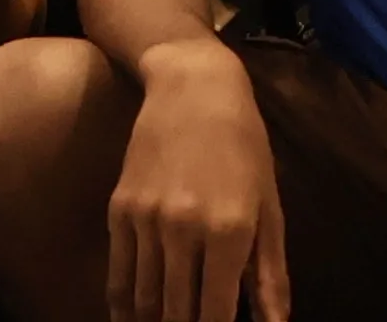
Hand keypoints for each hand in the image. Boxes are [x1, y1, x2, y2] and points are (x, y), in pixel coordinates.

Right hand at [110, 46, 290, 321]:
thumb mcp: (269, 207)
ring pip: (144, 299)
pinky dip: (122, 306)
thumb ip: (269, 273)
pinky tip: (129, 321)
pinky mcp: (120, 209)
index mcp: (229, 232)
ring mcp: (146, 220)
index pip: (215, 314)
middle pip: (177, 312)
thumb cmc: (244, 147)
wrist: (193, 87)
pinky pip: (118, 273)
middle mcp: (184, 230)